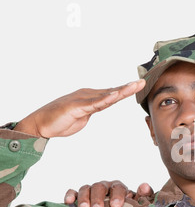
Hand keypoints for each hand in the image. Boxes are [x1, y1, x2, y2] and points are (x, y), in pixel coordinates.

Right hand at [14, 79, 144, 137]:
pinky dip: (105, 99)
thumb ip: (94, 109)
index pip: (112, 94)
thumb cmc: (60, 120)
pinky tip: (115, 96)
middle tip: (143, 82)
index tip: (139, 86)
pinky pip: (94, 104)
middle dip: (128, 87)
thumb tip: (104, 105)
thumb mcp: (83, 116)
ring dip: (121, 91)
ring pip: (106, 95)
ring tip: (134, 86)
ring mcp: (82, 100)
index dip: (126, 90)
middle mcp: (88, 95)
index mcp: (90, 97)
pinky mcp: (77, 107)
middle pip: (112, 92)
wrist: (40, 124)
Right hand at [64, 181, 152, 206]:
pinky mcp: (78, 197)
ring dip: (84, 198)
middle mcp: (104, 188)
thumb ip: (144, 197)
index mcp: (119, 188)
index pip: (118, 187)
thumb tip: (144, 186)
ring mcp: (91, 191)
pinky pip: (73, 192)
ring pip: (86, 188)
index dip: (117, 195)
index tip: (117, 206)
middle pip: (100, 187)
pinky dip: (70, 195)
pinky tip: (69, 202)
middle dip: (98, 198)